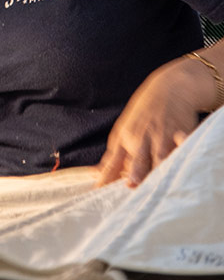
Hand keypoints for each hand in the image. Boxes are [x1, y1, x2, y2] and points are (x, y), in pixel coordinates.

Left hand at [96, 58, 199, 186]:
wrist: (168, 89)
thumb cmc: (143, 115)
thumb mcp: (123, 131)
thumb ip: (114, 156)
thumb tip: (97, 175)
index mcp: (125, 138)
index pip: (113, 161)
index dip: (107, 176)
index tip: (100, 190)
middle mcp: (141, 139)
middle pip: (138, 160)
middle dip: (135, 173)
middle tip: (131, 186)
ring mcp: (161, 136)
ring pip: (160, 157)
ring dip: (158, 169)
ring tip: (157, 185)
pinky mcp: (181, 133)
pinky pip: (182, 145)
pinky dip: (183, 151)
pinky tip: (182, 160)